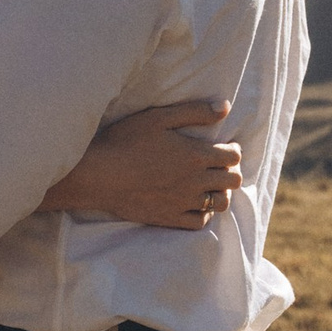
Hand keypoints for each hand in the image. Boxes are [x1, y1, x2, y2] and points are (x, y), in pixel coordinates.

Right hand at [42, 102, 240, 229]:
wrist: (98, 174)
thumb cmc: (125, 141)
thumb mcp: (159, 117)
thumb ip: (194, 112)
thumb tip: (224, 108)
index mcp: (196, 155)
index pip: (233, 156)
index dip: (232, 150)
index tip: (224, 147)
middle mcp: (195, 181)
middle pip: (233, 181)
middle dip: (230, 171)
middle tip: (217, 165)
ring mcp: (184, 202)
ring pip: (221, 203)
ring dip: (220, 192)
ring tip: (209, 185)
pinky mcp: (170, 218)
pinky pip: (200, 222)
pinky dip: (203, 213)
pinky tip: (195, 203)